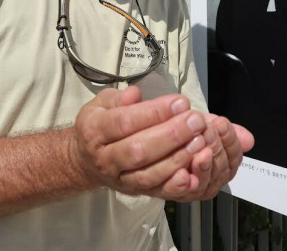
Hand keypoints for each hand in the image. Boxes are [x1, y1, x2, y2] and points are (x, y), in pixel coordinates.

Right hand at [70, 86, 211, 197]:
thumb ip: (118, 98)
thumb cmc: (100, 125)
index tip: (181, 102)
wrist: (86, 161)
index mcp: (94, 131)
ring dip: (177, 158)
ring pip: (149, 174)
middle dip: (171, 135)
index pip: (125, 122)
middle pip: (139, 150)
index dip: (155, 113)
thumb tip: (134, 94)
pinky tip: (193, 173)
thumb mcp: (101, 104)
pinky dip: (175, 184)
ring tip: (200, 141)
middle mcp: (105, 158)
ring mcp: (120, 178)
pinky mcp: (134, 192)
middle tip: (196, 121)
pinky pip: (156, 191)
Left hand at [168, 114, 253, 201]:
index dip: (230, 140)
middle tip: (208, 132)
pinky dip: (182, 184)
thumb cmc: (183, 132)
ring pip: (205, 184)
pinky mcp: (173, 194)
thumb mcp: (205, 125)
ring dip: (203, 167)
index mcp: (223, 164)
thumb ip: (226, 132)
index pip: (235, 156)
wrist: (155, 135)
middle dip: (216, 148)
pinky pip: (180, 192)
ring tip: (199, 152)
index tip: (221, 124)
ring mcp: (194, 189)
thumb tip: (249, 140)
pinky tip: (182, 173)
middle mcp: (211, 180)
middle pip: (222, 169)